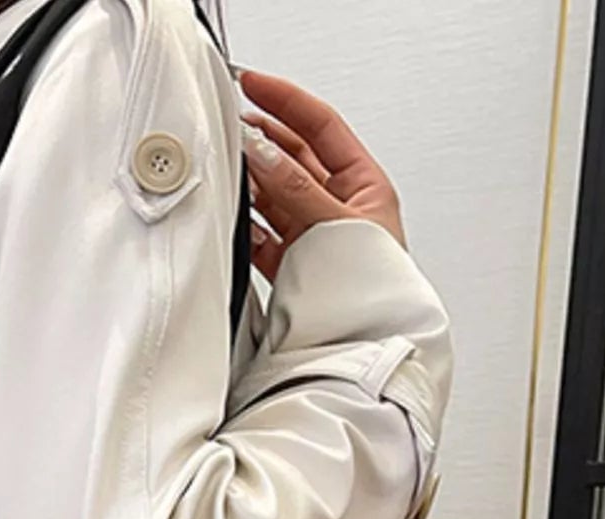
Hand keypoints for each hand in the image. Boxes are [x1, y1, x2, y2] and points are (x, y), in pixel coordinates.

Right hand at [237, 70, 405, 280]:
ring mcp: (313, 236)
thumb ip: (297, 190)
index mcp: (364, 187)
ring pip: (274, 196)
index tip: (254, 85)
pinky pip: (262, 235)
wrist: (367, 347)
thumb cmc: (377, 292)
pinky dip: (247, 227)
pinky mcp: (293, 266)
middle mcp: (338, 207)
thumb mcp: (338, 226)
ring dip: (251, 183)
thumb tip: (262, 152)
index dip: (287, 101)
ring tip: (228, 170)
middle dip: (262, 141)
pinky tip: (235, 220)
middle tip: (230, 126)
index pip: (320, 127)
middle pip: (292, 159)